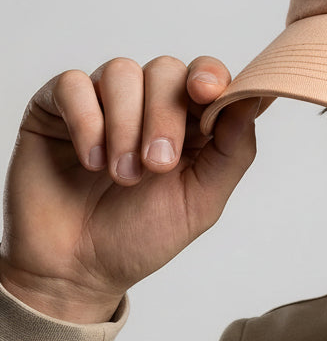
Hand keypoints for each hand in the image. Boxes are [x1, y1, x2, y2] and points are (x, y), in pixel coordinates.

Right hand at [0, 56, 257, 322]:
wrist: (77, 269)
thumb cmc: (142, 235)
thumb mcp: (202, 200)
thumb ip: (233, 149)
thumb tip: (257, 99)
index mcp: (191, 122)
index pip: (207, 75)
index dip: (210, 76)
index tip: (206, 93)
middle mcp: (148, 103)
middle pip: (165, 70)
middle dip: (165, 116)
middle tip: (158, 165)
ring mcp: (102, 101)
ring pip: (121, 72)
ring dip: (125, 124)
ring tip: (122, 175)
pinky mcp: (56, 107)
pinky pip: (73, 84)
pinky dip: (86, 121)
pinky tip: (90, 161)